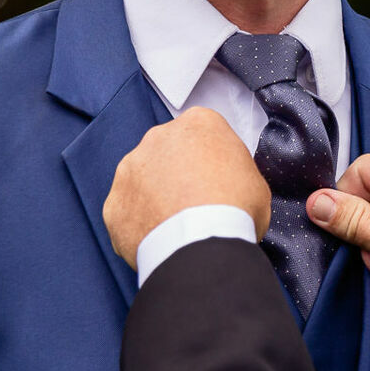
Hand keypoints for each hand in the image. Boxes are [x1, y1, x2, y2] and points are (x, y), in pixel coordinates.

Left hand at [105, 108, 271, 268]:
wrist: (202, 246)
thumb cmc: (234, 212)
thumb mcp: (256, 181)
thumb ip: (235, 171)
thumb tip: (229, 184)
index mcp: (198, 124)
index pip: (202, 133)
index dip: (211, 159)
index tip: (216, 179)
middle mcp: (158, 138)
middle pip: (167, 152)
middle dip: (177, 174)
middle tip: (195, 203)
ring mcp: (130, 170)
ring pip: (141, 181)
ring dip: (155, 198)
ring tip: (177, 226)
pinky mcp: (114, 204)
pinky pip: (126, 213)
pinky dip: (138, 225)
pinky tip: (159, 241)